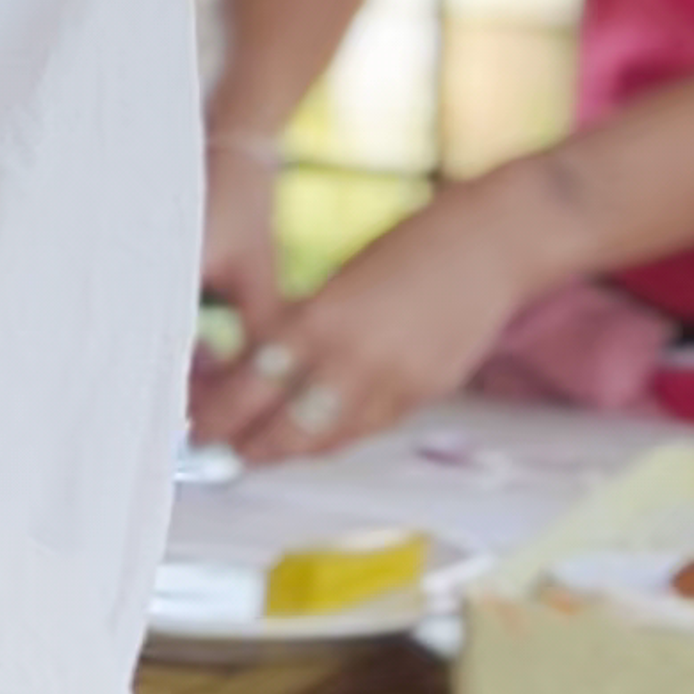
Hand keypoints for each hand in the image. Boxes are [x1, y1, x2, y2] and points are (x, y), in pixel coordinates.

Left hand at [192, 168, 563, 463]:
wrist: (496, 241)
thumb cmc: (414, 244)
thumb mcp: (342, 279)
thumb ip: (306, 324)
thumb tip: (263, 361)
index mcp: (322, 319)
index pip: (252, 386)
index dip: (219, 414)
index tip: (197, 423)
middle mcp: (355, 359)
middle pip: (284, 430)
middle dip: (245, 448)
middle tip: (218, 452)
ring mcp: (395, 383)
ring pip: (327, 440)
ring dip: (288, 452)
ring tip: (258, 452)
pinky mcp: (426, 393)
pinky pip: (368, 430)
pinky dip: (335, 437)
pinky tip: (314, 437)